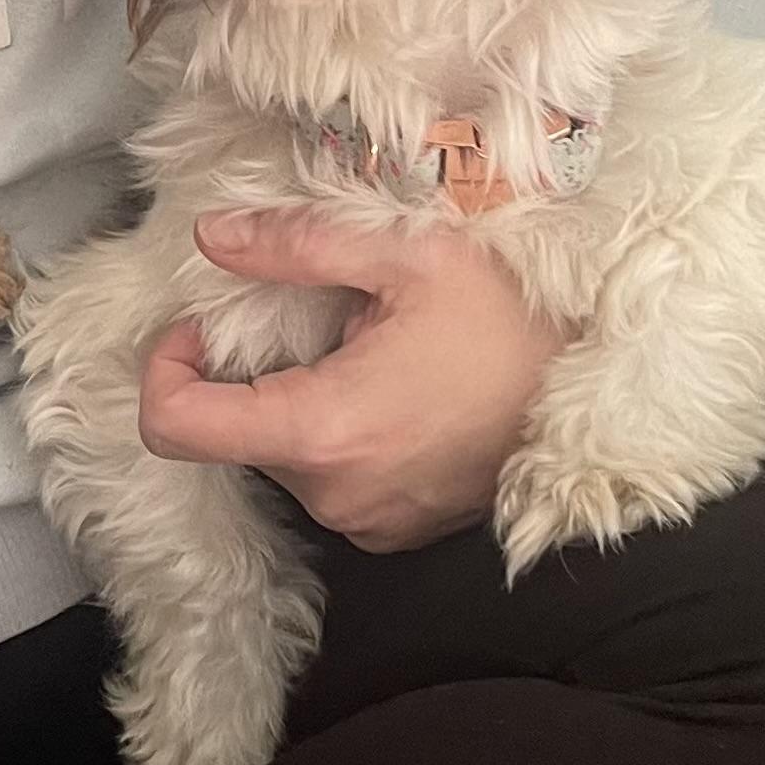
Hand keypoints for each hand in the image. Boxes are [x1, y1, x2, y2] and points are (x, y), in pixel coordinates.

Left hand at [136, 207, 573, 553]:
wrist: (600, 386)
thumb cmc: (508, 315)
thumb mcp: (403, 253)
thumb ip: (294, 243)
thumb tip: (210, 236)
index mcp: (321, 429)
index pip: (177, 429)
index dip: (164, 371)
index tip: (195, 327)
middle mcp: (334, 493)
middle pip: (233, 435)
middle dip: (245, 372)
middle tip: (299, 313)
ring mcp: (367, 521)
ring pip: (282, 454)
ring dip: (295, 399)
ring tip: (357, 343)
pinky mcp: (397, 528)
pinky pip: (330, 478)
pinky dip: (334, 431)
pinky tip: (385, 382)